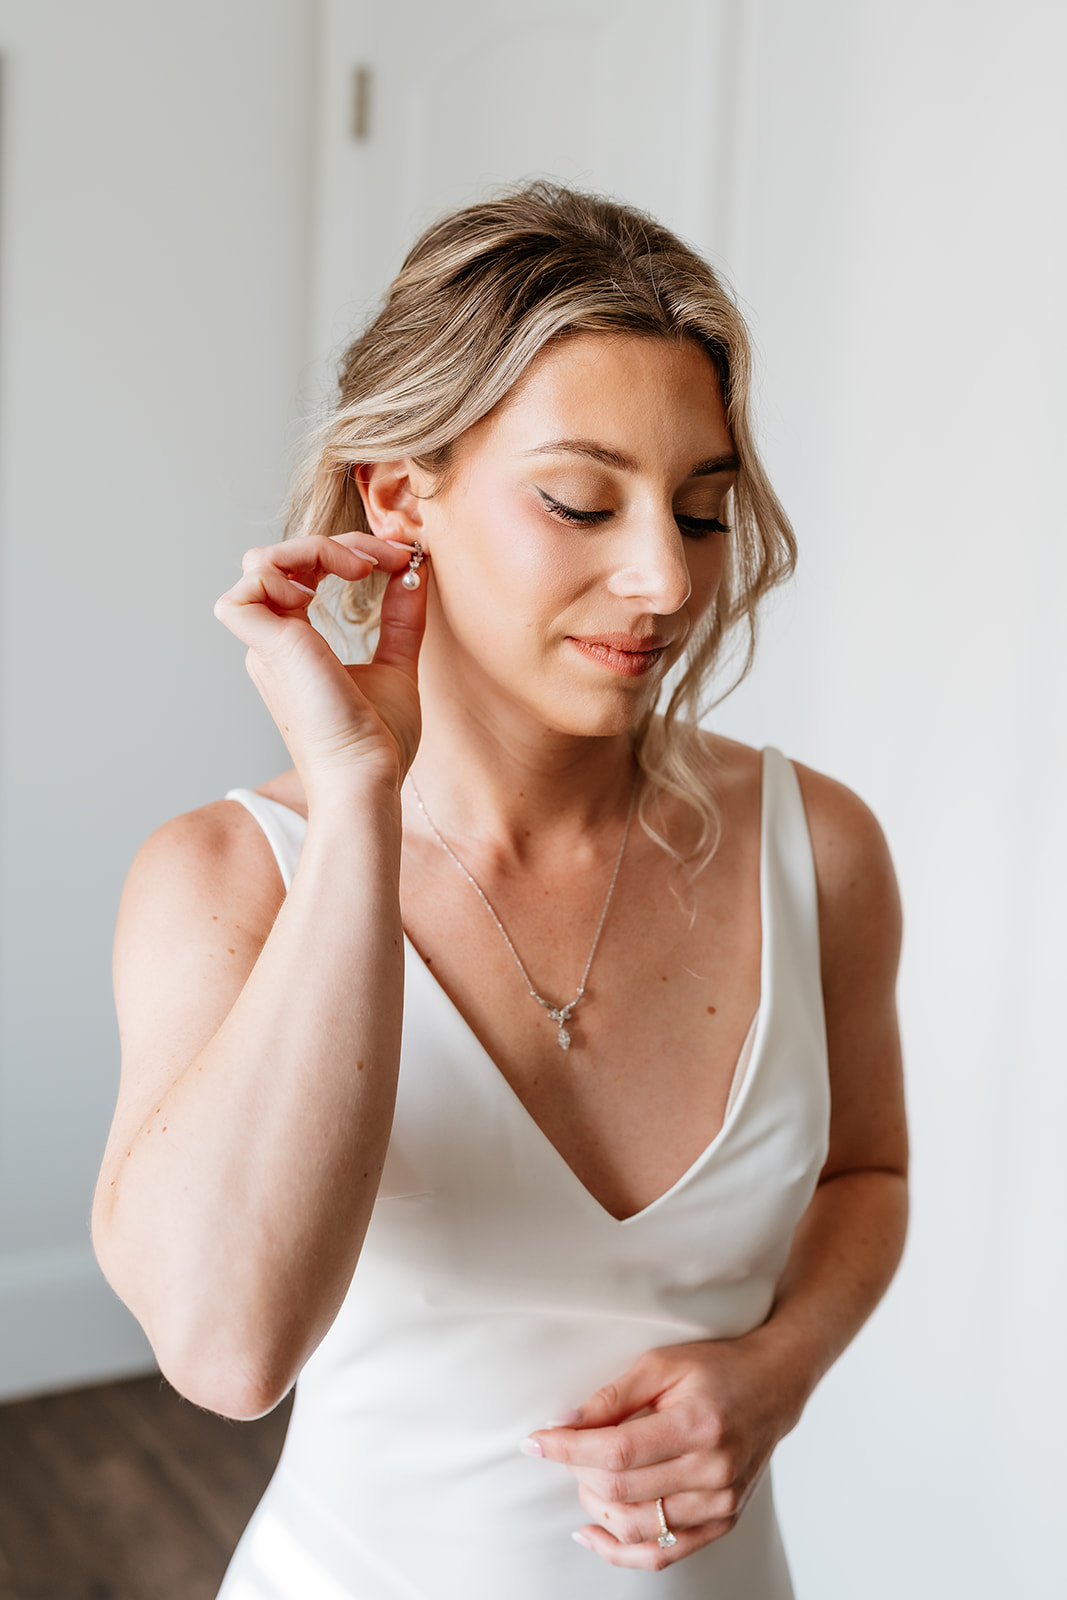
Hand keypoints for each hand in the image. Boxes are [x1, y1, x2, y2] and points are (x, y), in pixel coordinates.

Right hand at [214, 532, 425, 798]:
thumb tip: (416, 571)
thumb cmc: (377, 741)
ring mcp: (265, 645)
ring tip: (364, 567)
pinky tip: (330, 584)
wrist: (368, 778)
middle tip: (389, 557)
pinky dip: (289, 569)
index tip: (401, 560)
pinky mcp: (267, 648)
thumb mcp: (395, 663)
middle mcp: (272, 642)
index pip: (301, 573)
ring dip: (316, 548)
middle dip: (338, 543)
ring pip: (260, 562)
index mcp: (293, 644)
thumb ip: (400, 618)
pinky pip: (249, 584)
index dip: (347, 552)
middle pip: (281, 559)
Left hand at [524, 1334, 804, 1571]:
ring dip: (595, 1507)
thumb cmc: (715, 1368)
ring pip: (636, 1529)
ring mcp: (720, 1504)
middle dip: (577, 1472)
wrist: (773, 1387)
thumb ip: (612, 1396)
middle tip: (563, 1448)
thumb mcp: (661, 1364)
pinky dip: (619, 1551)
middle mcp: (714, 1472)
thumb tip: (563, 1424)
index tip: (535, 1441)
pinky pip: (662, 1555)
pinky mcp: (722, 1523)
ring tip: (583, 1476)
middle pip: (622, 1492)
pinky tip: (591, 1531)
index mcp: (698, 1425)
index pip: (618, 1451)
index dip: (568, 1449)